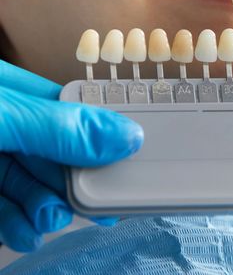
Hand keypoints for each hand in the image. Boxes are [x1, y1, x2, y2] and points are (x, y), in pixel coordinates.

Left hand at [0, 60, 142, 251]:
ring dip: (45, 208)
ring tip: (47, 222)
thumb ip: (59, 128)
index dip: (101, 136)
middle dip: (71, 182)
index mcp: (14, 91)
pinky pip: (3, 207)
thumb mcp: (2, 118)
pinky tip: (25, 234)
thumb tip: (128, 136)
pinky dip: (16, 224)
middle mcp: (7, 122)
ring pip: (31, 184)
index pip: (72, 109)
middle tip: (91, 203)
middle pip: (56, 153)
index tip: (127, 162)